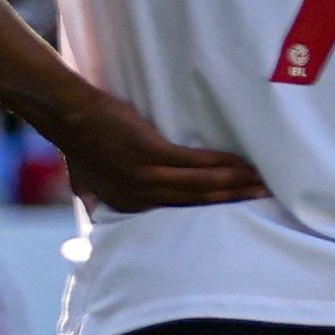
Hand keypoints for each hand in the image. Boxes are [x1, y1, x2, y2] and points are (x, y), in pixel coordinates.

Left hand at [49, 90, 267, 213]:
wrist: (70, 115)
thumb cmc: (79, 144)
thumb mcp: (84, 185)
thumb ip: (97, 203)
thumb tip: (98, 218)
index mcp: (128, 207)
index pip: (177, 215)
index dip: (209, 214)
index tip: (235, 215)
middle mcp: (140, 198)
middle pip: (197, 203)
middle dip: (234, 201)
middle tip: (264, 200)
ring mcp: (147, 178)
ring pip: (202, 187)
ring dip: (237, 185)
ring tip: (262, 185)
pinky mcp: (153, 155)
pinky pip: (197, 164)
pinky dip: (223, 165)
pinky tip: (243, 166)